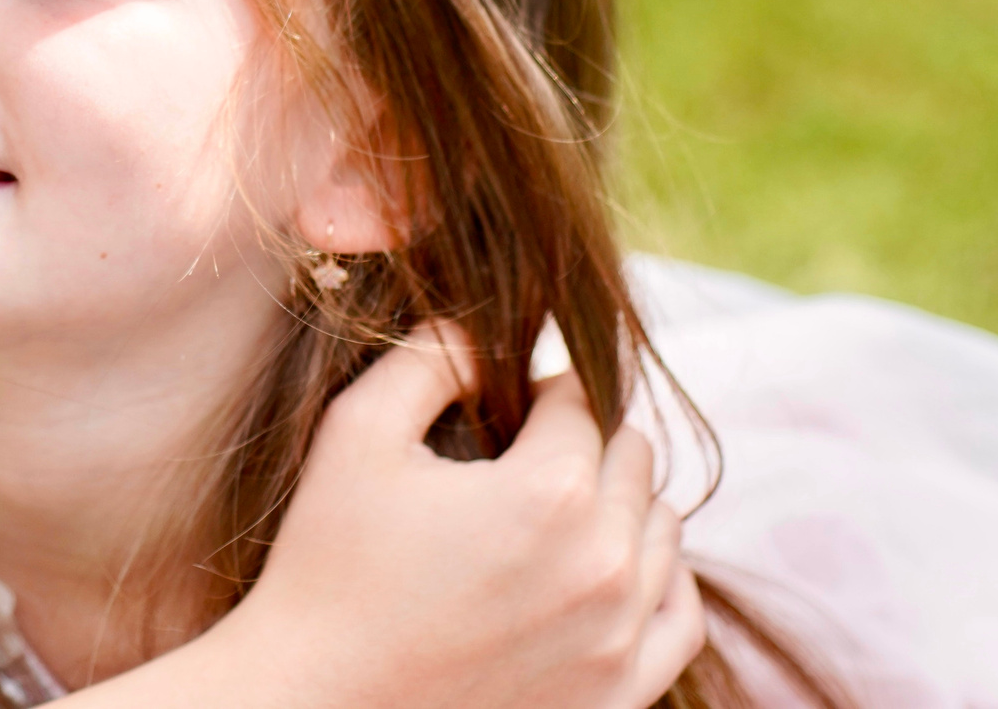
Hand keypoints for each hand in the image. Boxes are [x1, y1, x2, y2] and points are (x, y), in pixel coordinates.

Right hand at [211, 324, 702, 708]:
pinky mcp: (619, 695)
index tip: (498, 405)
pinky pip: (681, 615)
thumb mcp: (359, 432)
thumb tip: (481, 327)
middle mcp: (605, 565)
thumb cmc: (328, 564)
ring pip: (665, 530)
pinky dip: (658, 578)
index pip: (580, 400)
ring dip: (619, 504)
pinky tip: (608, 565)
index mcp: (549, 493)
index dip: (535, 388)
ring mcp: (620, 639)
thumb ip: (429, 356)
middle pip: (632, 457)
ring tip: (550, 510)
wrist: (317, 702)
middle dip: (579, 441)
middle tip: (515, 456)